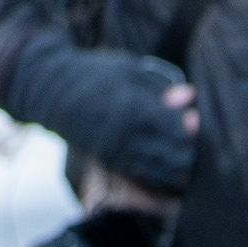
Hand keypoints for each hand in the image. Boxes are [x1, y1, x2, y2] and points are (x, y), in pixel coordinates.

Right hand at [6, 35, 199, 194]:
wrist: (53, 90)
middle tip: (190, 135)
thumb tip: (191, 95)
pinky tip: (163, 158)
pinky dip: (160, 171)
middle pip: (176, 157)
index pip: (178, 131)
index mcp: (134, 109)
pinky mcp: (111, 162)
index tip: (194, 117)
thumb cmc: (95, 74)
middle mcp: (127, 137)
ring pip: (163, 173)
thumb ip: (160, 87)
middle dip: (189, 149)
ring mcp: (118, 153)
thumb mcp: (128, 70)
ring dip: (178, 164)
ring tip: (179, 147)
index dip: (191, 127)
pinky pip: (146, 175)